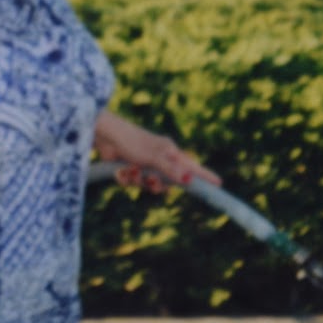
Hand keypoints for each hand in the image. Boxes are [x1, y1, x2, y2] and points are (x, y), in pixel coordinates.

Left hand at [94, 110, 219, 191]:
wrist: (103, 136)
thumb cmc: (132, 141)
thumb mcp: (154, 157)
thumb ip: (171, 170)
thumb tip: (190, 180)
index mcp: (170, 152)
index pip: (192, 167)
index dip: (204, 176)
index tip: (219, 184)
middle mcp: (159, 159)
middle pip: (168, 183)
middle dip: (157, 185)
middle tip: (150, 180)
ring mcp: (144, 164)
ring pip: (148, 185)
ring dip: (137, 181)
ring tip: (130, 170)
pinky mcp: (129, 169)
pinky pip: (133, 184)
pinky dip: (125, 179)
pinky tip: (119, 170)